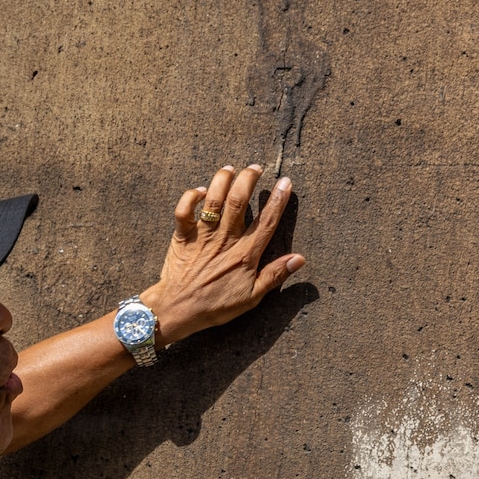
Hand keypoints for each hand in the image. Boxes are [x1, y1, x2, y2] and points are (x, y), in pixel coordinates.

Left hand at [141, 164, 305, 344]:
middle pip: (238, 201)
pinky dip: (191, 197)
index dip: (278, 200)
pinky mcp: (182, 237)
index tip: (285, 182)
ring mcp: (202, 236)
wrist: (179, 309)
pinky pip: (184, 210)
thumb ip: (275, 275)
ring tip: (230, 169)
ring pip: (213, 200)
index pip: (267, 221)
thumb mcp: (252, 297)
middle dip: (248, 180)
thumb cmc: (216, 306)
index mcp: (245, 254)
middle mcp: (225, 240)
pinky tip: (201, 191)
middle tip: (256, 168)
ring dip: (222, 180)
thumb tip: (299, 259)